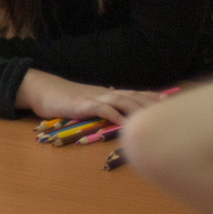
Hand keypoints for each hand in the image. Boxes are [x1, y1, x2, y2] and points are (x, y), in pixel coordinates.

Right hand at [16, 70, 167, 123]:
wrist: (43, 90)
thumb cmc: (65, 99)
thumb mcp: (89, 102)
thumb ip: (105, 105)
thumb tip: (120, 112)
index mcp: (107, 93)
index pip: (134, 93)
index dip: (150, 97)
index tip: (169, 101)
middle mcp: (104, 93)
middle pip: (132, 96)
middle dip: (150, 103)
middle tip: (169, 110)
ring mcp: (93, 98)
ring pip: (120, 100)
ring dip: (137, 107)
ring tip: (151, 117)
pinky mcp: (81, 105)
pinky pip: (100, 108)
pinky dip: (113, 114)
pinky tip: (123, 123)